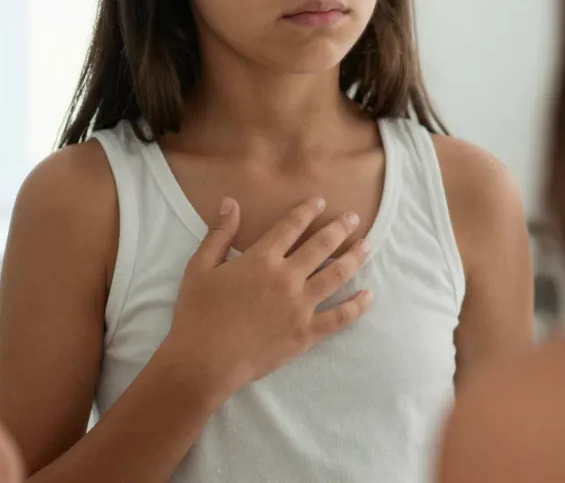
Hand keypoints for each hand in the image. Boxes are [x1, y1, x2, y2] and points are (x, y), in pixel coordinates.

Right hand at [160, 197, 372, 399]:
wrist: (203, 361)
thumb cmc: (197, 313)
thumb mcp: (200, 266)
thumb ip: (219, 233)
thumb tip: (231, 202)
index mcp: (261, 259)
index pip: (291, 226)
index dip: (307, 211)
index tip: (321, 201)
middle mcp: (286, 277)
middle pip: (321, 246)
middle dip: (340, 228)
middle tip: (354, 218)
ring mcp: (300, 306)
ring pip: (336, 275)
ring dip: (354, 258)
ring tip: (367, 246)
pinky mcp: (306, 334)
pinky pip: (339, 318)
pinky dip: (356, 306)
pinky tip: (368, 296)